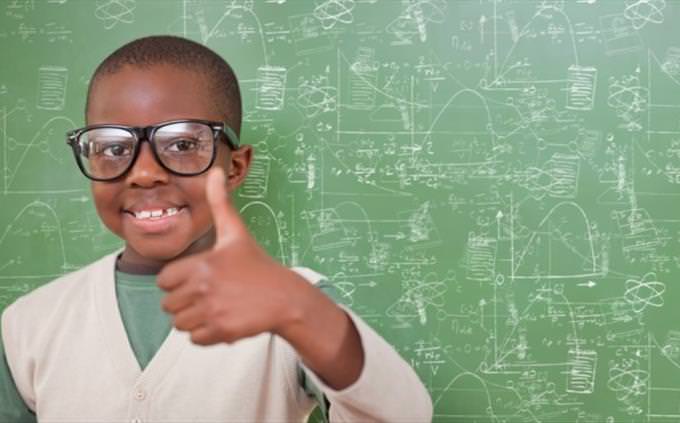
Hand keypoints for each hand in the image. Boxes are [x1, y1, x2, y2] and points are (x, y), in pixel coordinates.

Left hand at [157, 167, 311, 344]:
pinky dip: (206, 334)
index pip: (163, 281)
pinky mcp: (220, 332)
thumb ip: (220, 203)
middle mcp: (202, 289)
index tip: (199, 278)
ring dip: (194, 319)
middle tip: (211, 294)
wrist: (286, 298)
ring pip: (179, 324)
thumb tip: (215, 171)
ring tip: (216, 307)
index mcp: (201, 264)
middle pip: (169, 305)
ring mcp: (211, 312)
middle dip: (186, 302)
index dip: (178, 280)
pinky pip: (195, 339)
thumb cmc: (258, 265)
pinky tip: (223, 320)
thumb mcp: (236, 233)